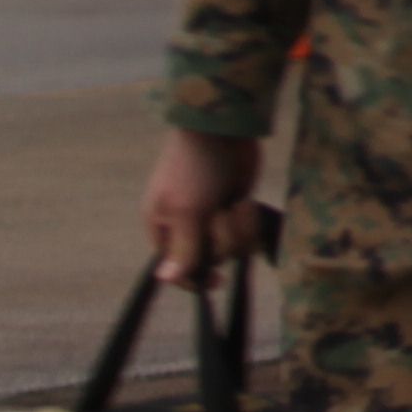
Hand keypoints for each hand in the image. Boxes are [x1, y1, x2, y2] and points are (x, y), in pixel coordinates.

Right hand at [143, 128, 268, 283]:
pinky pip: (248, 231)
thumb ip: (181, 248)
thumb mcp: (185, 211)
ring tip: (231, 201)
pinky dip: (248, 218)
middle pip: (211, 259)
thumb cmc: (195, 168)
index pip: (176, 269)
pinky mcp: (238, 208)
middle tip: (217, 212)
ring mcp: (215, 218)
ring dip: (236, 225)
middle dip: (220, 237)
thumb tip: (164, 280)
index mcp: (163, 228)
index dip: (194, 278)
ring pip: (233, 247)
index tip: (215, 280)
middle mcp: (188, 227)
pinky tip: (244, 198)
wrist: (223, 131)